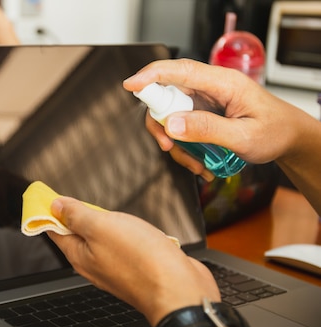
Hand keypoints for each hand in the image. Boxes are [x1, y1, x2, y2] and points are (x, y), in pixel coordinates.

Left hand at [47, 196, 219, 324]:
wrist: (180, 291)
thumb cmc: (143, 262)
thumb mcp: (101, 227)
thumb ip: (78, 216)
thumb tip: (56, 207)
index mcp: (80, 255)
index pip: (55, 230)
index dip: (50, 212)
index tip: (46, 198)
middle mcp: (95, 265)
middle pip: (78, 236)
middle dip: (76, 217)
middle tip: (73, 199)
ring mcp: (117, 269)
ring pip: (103, 242)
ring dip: (103, 225)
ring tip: (102, 210)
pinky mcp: (138, 270)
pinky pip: (125, 248)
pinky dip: (125, 235)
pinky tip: (131, 229)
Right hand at [123, 59, 302, 174]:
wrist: (288, 138)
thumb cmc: (274, 132)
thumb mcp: (244, 137)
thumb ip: (207, 129)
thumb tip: (171, 124)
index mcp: (223, 83)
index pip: (180, 70)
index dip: (151, 75)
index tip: (130, 85)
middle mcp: (209, 87)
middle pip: (167, 95)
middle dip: (161, 124)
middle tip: (169, 147)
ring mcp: (204, 100)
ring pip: (170, 116)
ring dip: (175, 143)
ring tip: (195, 163)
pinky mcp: (202, 113)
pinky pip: (180, 127)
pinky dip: (184, 148)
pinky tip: (200, 162)